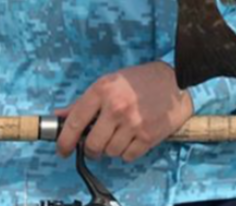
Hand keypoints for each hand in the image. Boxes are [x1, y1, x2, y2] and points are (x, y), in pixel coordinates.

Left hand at [54, 61, 192, 162]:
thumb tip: (59, 116)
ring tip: (120, 135)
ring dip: (111, 148)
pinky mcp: (148, 135)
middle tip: (97, 144)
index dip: (64, 141)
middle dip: (91, 149)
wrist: (176, 80)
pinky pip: (128, 156)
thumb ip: (84, 102)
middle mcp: (117, 107)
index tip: (63, 150)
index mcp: (103, 90)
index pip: (74, 122)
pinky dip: (127, 152)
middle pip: (92, 144)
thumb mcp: (110, 82)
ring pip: (110, 152)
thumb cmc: (141, 80)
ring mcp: (133, 123)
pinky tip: (133, 138)